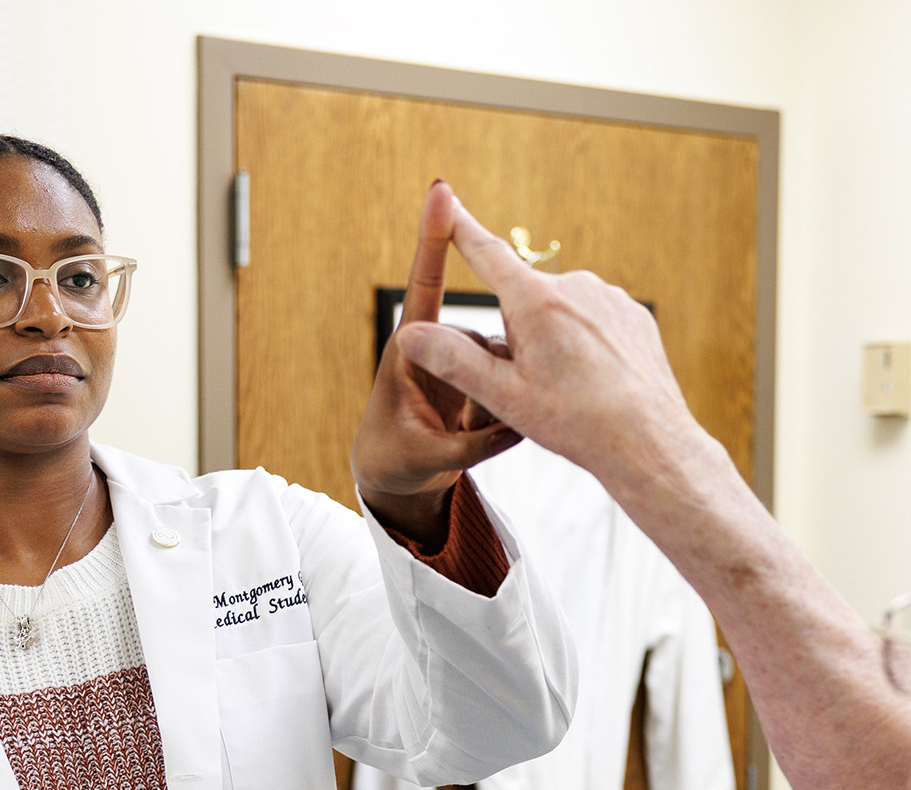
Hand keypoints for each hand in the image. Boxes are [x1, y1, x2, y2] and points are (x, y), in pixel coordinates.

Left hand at [352, 181, 521, 544]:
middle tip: (466, 430)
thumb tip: (516, 426)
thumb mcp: (426, 457)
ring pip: (503, 363)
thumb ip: (470, 444)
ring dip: (500, 401)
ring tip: (471, 436)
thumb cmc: (393, 459)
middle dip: (489, 384)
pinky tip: (496, 432)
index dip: (433, 239)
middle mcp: (437, 344)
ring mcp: (461, 360)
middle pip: (485, 341)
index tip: (442, 192)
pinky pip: (510, 382)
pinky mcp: (480, 377)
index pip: (424, 285)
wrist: (394, 476)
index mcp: (408, 350)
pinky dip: (509, 410)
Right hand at [389, 193, 709, 496]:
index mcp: (536, 301)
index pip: (487, 254)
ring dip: (555, 341)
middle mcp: (575, 286)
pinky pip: (595, 321)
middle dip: (519, 334)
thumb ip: (454, 360)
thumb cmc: (577, 422)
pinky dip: (588, 346)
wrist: (648, 441)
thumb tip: (410, 335)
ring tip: (572, 389)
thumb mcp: (504, 396)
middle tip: (536, 384)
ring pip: (561, 313)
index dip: (461, 229)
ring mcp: (608, 297)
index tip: (446, 201)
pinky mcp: (633, 314)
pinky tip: (597, 381)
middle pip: (524, 300)